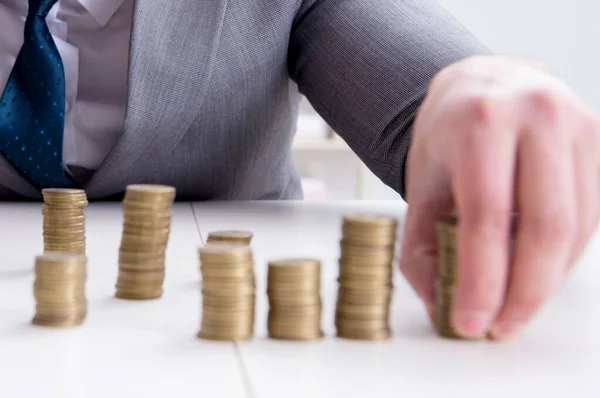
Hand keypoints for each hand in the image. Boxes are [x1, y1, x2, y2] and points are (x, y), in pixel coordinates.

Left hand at [399, 55, 599, 339]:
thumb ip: (425, 248)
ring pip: (576, 227)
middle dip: (523, 293)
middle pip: (544, 226)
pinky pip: (592, 216)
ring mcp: (579, 125)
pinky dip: (564, 257)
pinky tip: (536, 273)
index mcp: (481, 121)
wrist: (482, 86)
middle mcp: (537, 115)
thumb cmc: (449, 134)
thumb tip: (443, 309)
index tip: (471, 321)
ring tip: (515, 307)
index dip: (482, 280)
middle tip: (500, 325)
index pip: (487, 215)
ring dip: (547, 281)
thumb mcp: (421, 185)